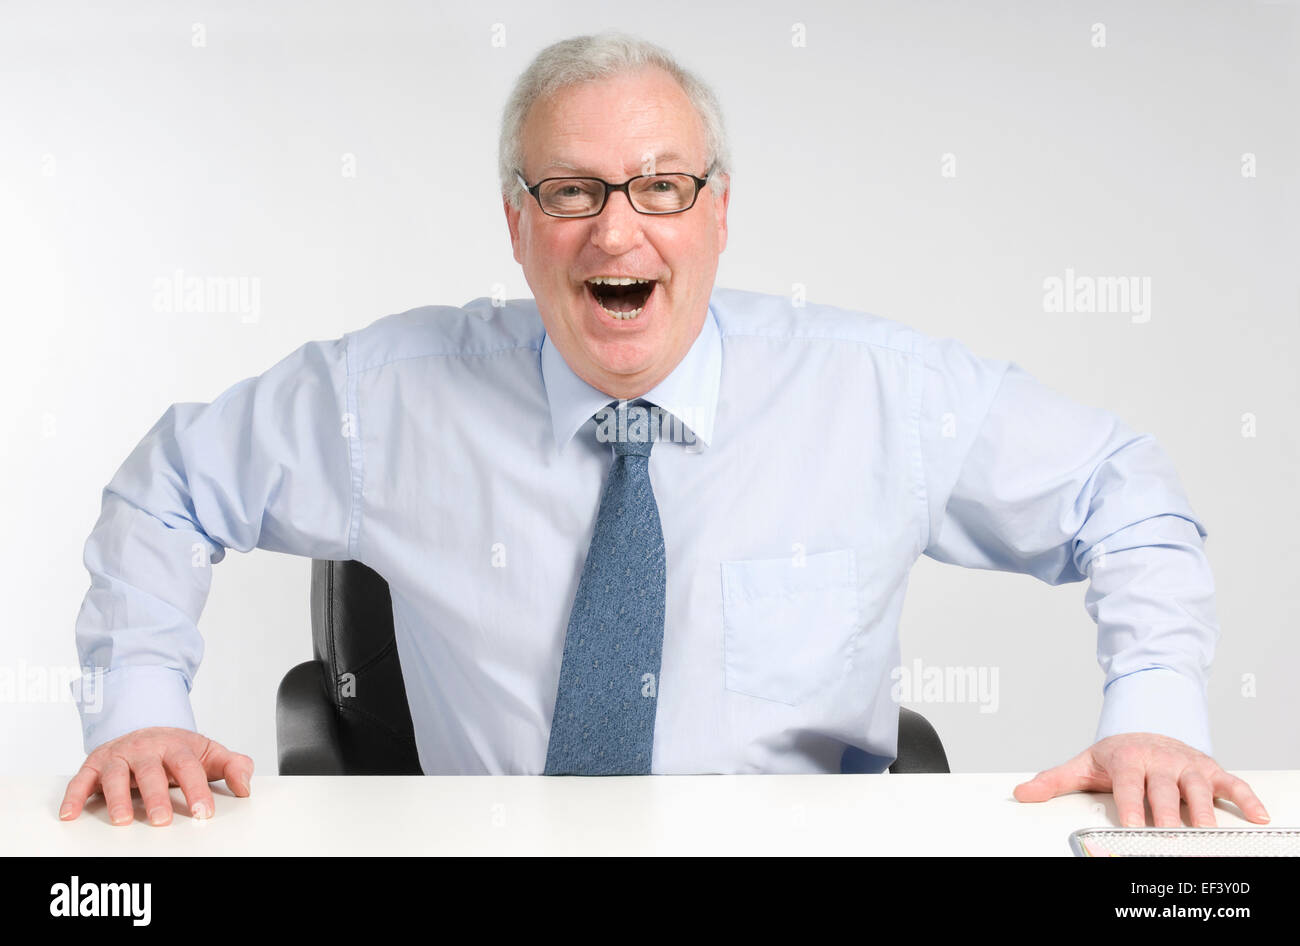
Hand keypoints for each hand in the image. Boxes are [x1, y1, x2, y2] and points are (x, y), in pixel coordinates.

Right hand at [59, 727, 253, 825]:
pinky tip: (70, 814)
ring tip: (122, 821)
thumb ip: (233, 767)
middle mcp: (145, 748)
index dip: (197, 789)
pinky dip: (74, 796)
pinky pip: (81, 780)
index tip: (204, 812)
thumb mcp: (209, 754)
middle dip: (156, 796)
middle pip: (150, 771)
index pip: (188, 766)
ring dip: (116, 798)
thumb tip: (246, 786)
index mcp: (176, 745)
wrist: (147, 728)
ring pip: (115, 775)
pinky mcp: (95, 764)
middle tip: (162, 820)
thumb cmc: (178, 750)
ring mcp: (119, 755)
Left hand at [1012, 732, 1269, 827]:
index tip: (1130, 825)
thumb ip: (1053, 781)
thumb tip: (1021, 794)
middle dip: (1167, 812)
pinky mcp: (1210, 769)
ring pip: (1198, 787)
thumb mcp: (1083, 763)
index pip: (1128, 784)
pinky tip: (1258, 817)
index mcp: (1127, 759)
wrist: (1146, 724)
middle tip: (1169, 835)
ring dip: (1205, 809)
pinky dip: (1246, 799)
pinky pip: (1232, 784)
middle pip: (1164, 790)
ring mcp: (1187, 764)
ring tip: (1208, 832)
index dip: (1129, 805)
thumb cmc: (1116, 753)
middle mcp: (1160, 760)